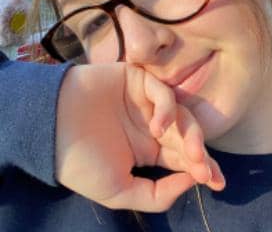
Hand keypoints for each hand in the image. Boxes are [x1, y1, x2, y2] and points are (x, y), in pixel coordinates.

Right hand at [55, 63, 224, 211]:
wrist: (49, 129)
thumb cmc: (80, 162)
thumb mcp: (118, 191)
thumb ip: (156, 194)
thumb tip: (190, 183)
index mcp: (149, 150)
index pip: (182, 158)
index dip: (202, 169)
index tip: (218, 183)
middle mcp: (152, 125)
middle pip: (187, 137)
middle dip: (201, 155)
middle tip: (208, 171)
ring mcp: (147, 102)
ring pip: (182, 115)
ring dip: (190, 135)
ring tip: (192, 155)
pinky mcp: (139, 81)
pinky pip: (163, 93)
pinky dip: (167, 110)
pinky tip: (157, 128)